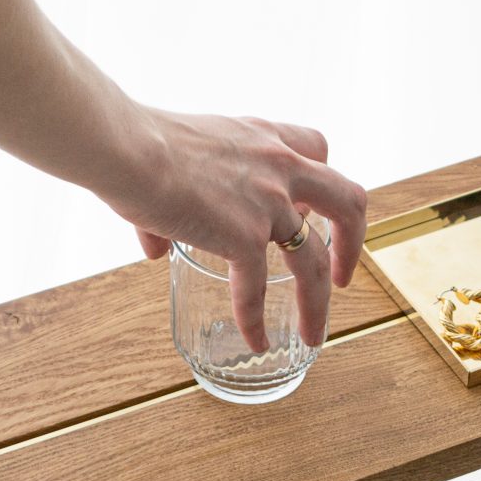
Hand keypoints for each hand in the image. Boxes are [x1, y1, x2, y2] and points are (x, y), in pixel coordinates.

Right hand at [108, 107, 366, 351]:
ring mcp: (268, 203)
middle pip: (348, 202)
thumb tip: (156, 248)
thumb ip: (175, 202)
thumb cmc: (139, 144)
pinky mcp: (243, 235)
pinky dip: (255, 321)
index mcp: (266, 138)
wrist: (127, 147)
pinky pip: (256, 289)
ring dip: (319, 302)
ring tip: (314, 334)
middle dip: (353, 243)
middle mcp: (280, 167)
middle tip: (342, 276)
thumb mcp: (175, 159)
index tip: (307, 209)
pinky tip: (255, 342)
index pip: (316, 148)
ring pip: (315, 260)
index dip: (318, 183)